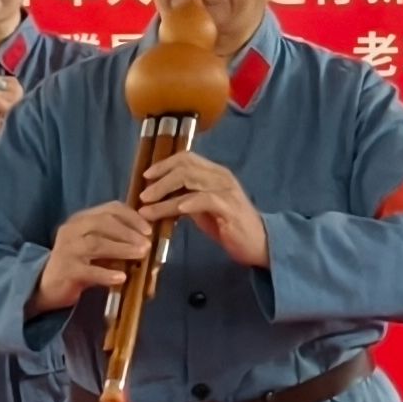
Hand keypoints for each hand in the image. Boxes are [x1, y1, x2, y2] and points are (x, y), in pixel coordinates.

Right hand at [29, 203, 152, 313]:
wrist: (46, 286)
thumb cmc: (78, 264)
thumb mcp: (95, 247)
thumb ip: (115, 240)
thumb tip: (147, 243)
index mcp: (81, 219)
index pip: (109, 209)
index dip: (132, 217)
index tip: (149, 230)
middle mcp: (72, 229)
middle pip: (103, 223)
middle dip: (128, 232)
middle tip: (147, 244)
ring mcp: (67, 249)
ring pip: (96, 243)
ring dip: (121, 248)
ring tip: (140, 255)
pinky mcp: (66, 270)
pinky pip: (88, 270)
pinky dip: (106, 273)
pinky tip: (121, 277)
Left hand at [136, 148, 267, 267]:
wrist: (260, 243)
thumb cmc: (230, 227)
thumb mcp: (203, 209)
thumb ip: (186, 199)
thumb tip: (159, 197)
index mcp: (215, 173)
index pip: (186, 158)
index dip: (164, 164)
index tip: (146, 176)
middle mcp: (220, 176)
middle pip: (184, 167)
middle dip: (159, 180)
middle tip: (143, 196)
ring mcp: (226, 190)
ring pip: (189, 182)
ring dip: (164, 195)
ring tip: (147, 208)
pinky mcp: (229, 207)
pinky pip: (204, 199)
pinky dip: (186, 203)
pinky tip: (175, 210)